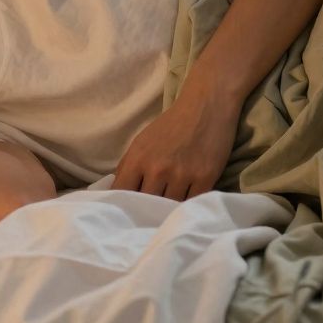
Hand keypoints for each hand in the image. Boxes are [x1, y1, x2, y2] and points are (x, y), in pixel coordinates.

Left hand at [111, 84, 239, 200]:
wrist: (205, 107)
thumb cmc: (171, 125)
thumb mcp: (141, 141)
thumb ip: (128, 167)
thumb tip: (117, 192)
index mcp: (138, 159)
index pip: (123, 192)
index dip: (123, 205)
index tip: (127, 211)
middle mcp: (158, 169)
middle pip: (147, 204)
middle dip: (147, 210)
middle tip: (149, 215)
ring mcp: (182, 175)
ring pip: (170, 207)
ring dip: (169, 209)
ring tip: (168, 210)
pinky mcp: (205, 178)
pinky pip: (192, 203)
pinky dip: (188, 205)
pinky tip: (186, 203)